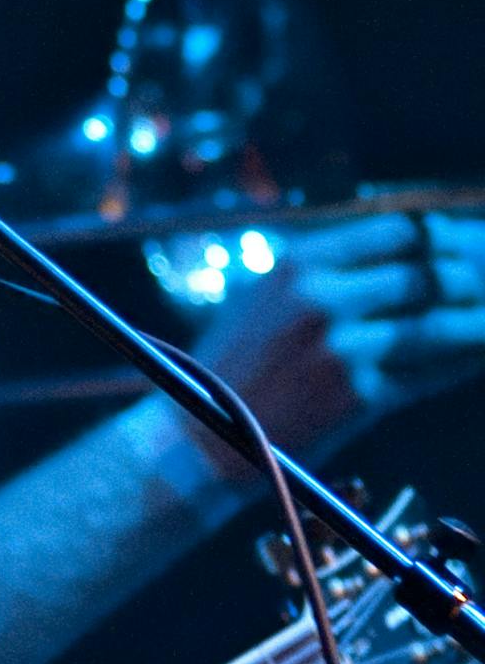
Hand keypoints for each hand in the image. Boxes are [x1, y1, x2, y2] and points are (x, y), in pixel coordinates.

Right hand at [187, 211, 484, 460]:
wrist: (206, 433)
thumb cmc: (236, 361)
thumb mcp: (266, 295)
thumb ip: (330, 269)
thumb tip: (412, 252)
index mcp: (299, 264)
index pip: (400, 231)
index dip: (447, 235)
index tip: (469, 243)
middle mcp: (322, 299)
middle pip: (430, 275)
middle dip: (475, 278)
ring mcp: (343, 348)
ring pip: (442, 325)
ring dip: (480, 321)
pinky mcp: (359, 394)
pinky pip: (433, 371)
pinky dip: (465, 361)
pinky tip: (478, 354)